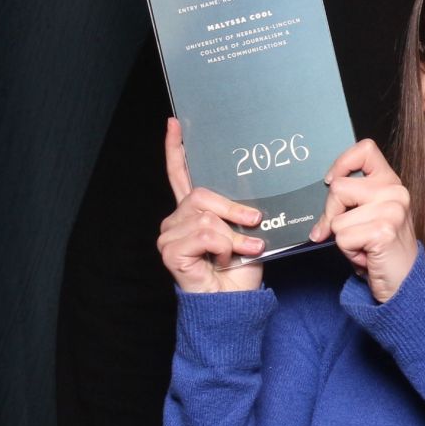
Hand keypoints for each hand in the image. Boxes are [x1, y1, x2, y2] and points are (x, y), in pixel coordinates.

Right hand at [157, 119, 263, 293]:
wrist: (234, 302)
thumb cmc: (241, 269)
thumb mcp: (247, 230)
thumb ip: (240, 208)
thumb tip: (250, 188)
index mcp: (193, 211)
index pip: (180, 174)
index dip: (176, 149)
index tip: (176, 123)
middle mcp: (176, 219)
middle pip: (203, 195)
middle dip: (234, 210)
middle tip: (255, 224)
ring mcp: (170, 234)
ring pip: (208, 217)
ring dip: (234, 236)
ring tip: (244, 250)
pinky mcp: (170, 251)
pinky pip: (206, 234)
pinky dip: (225, 248)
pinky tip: (225, 261)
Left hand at [310, 139, 415, 302]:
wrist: (405, 283)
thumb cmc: (383, 250)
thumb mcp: (372, 215)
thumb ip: (353, 199)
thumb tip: (324, 195)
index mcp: (392, 183)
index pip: (366, 150)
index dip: (342, 163)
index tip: (332, 182)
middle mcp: (396, 192)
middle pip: (338, 188)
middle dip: (332, 214)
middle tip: (349, 233)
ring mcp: (392, 211)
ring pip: (336, 218)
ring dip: (342, 239)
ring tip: (363, 246)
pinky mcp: (383, 231)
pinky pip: (342, 238)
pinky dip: (347, 252)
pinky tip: (367, 256)